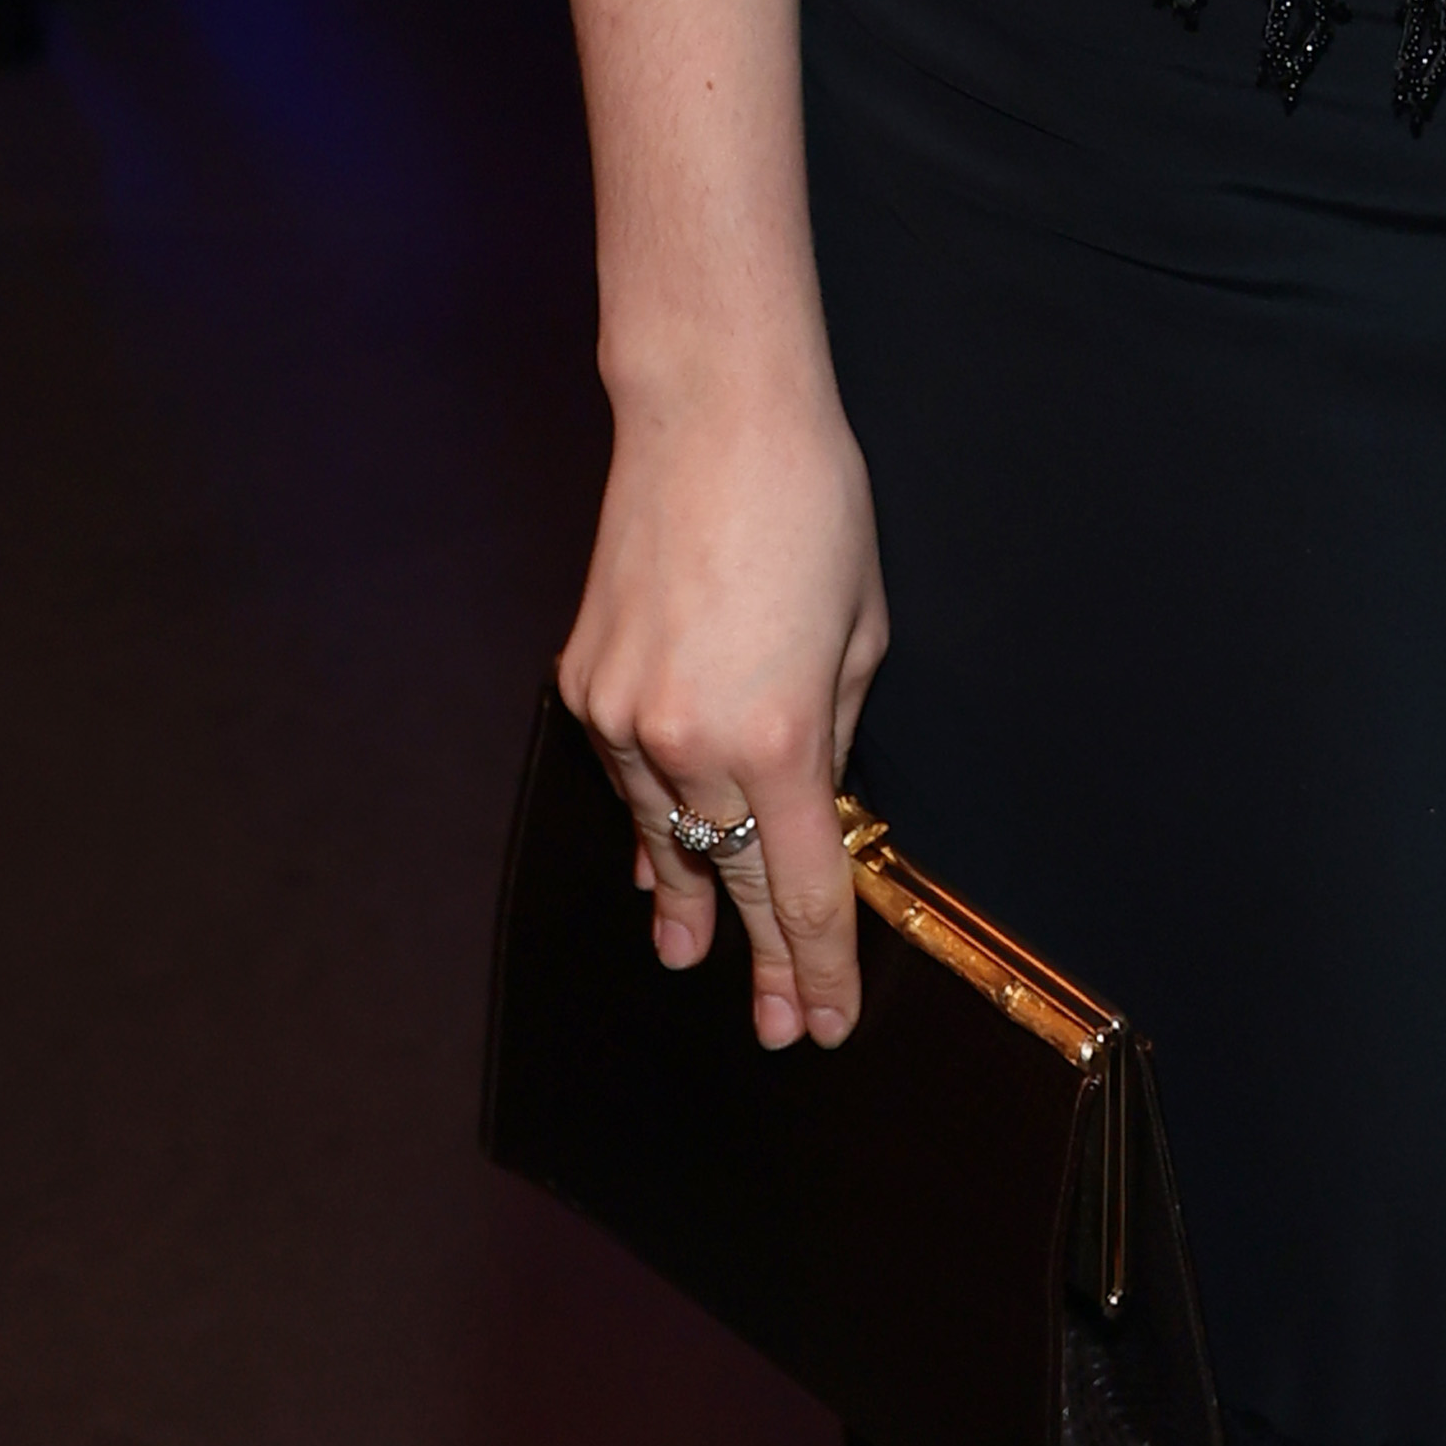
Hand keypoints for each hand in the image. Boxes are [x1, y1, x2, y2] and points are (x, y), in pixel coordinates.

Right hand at [556, 386, 888, 1046]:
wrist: (710, 417)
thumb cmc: (811, 507)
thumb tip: (813, 801)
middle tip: (773, 1028)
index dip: (816, 966)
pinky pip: (626, 775)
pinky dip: (646, 820)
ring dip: (688, 895)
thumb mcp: (862, 633)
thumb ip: (836, 734)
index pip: (804, 890)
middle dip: (758, 961)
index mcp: (784, 735)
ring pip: (666, 835)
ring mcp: (626, 716)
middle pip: (734, 882)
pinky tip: (654, 861)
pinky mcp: (584, 684)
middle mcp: (692, 742)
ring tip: (692, 951)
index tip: (824, 1022)